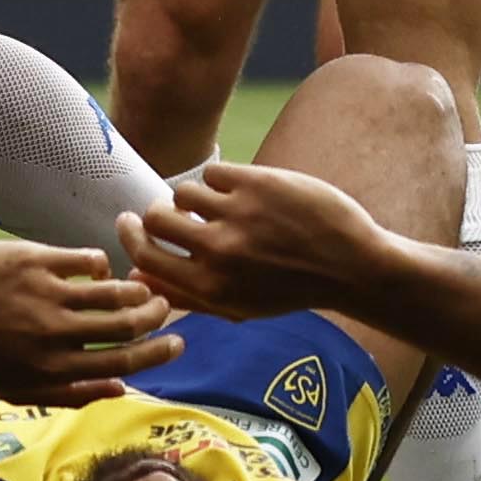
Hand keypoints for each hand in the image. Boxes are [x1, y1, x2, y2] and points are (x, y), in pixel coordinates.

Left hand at [0, 237, 181, 406]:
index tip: (178, 342)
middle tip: (166, 307)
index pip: (124, 361)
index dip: (158, 352)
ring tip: (144, 285)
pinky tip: (100, 266)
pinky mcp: (34, 261)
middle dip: (156, 315)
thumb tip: (121, 390)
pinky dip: (99, 264)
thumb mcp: (20, 390)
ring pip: (113, 290)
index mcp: (56, 370)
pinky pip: (85, 260)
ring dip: (136, 288)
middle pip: (127, 324)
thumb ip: (72, 394)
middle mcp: (57, 334)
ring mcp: (46, 295)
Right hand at [120, 160, 400, 323]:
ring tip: (217, 206)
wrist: (351, 266)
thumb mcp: (238, 306)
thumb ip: (186, 294)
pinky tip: (243, 194)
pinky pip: (212, 173)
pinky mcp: (255, 183)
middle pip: (154, 217)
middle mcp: (218, 251)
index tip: (129, 223)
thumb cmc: (290, 289)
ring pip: (183, 192)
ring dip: (194, 198)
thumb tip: (137, 274)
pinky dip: (221, 182)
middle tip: (169, 211)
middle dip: (156, 213)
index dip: (130, 237)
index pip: (144, 255)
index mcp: (210, 286)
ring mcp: (237, 214)